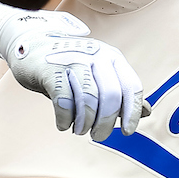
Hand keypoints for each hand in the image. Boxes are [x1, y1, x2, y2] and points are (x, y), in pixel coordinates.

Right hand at [0, 10, 143, 141]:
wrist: (32, 42)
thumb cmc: (70, 64)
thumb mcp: (100, 74)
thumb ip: (121, 91)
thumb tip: (146, 113)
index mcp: (113, 57)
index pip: (132, 87)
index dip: (132, 112)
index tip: (128, 131)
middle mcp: (96, 56)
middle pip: (111, 97)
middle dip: (106, 123)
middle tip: (98, 135)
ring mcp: (73, 60)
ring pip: (89, 100)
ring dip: (85, 123)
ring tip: (79, 130)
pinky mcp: (51, 69)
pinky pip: (64, 101)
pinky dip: (65, 119)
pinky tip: (64, 124)